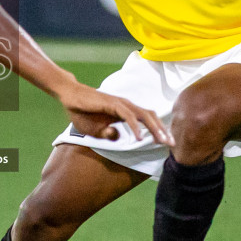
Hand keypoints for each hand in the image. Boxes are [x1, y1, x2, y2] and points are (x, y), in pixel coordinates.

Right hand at [55, 79, 172, 144]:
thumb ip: (108, 135)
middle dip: (163, 130)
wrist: (69, 97)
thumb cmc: (82, 112)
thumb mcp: (95, 130)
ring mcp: (121, 103)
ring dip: (155, 129)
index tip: (166, 143)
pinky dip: (136, 127)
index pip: (148, 119)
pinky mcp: (113, 104)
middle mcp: (127, 106)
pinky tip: (138, 138)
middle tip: (172, 144)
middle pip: (151, 117)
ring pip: (144, 115)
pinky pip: (128, 116)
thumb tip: (118, 137)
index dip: (159, 129)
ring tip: (162, 141)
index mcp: (126, 111)